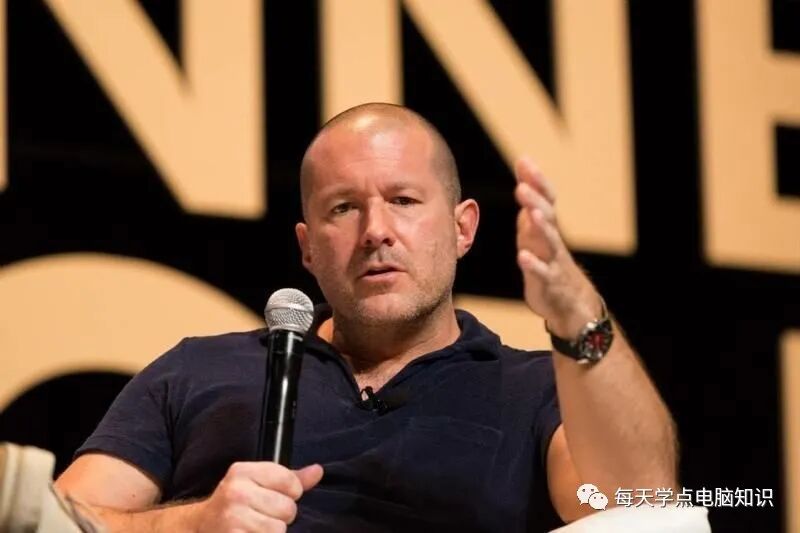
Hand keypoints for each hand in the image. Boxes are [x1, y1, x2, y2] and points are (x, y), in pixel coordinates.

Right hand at [191, 461, 322, 532]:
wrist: (200, 528)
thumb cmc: (234, 504)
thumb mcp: (256, 484)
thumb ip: (289, 478)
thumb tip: (318, 471)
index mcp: (242, 472)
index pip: (290, 481)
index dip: (290, 492)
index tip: (274, 497)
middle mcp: (236, 492)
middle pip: (288, 508)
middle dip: (280, 516)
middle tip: (261, 516)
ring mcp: (232, 518)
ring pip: (279, 530)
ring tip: (255, 528)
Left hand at [513, 157, 601, 337]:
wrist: (569, 300)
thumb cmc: (547, 257)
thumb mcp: (536, 228)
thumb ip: (530, 201)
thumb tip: (523, 167)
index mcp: (546, 224)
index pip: (545, 197)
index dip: (536, 179)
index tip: (524, 161)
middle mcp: (551, 238)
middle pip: (547, 214)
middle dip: (536, 199)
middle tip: (523, 185)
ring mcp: (552, 259)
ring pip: (549, 241)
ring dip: (540, 227)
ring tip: (531, 213)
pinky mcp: (548, 281)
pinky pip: (542, 272)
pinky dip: (533, 264)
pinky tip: (522, 256)